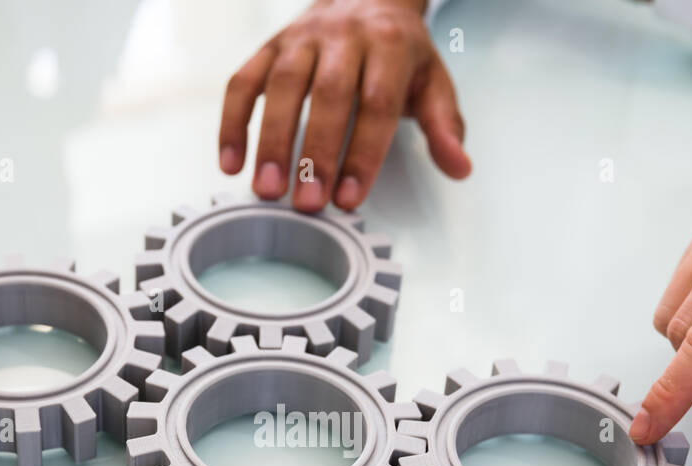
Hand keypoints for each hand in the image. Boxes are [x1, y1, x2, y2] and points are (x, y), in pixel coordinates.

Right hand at [219, 0, 470, 211]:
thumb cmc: (399, 53)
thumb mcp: (433, 83)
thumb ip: (445, 128)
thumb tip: (460, 168)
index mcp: (389, 45)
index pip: (376, 103)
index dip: (362, 153)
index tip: (350, 198)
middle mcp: (343, 35)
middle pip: (327, 94)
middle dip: (315, 152)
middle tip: (306, 203)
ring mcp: (300, 38)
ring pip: (280, 85)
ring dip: (270, 141)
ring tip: (266, 190)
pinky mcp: (268, 46)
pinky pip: (243, 81)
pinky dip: (233, 122)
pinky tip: (231, 163)